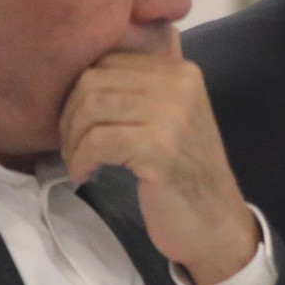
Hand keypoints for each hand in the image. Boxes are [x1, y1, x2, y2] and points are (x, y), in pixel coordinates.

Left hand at [60, 47, 263, 284]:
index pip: (108, 60)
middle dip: (69, 115)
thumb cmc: (185, 174)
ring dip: (72, 140)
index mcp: (181, 72)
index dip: (80, 91)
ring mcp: (171, 116)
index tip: (78, 123)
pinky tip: (83, 174)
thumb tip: (80, 76)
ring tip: (77, 161)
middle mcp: (179, 85)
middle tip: (71, 145)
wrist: (216, 223)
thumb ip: (139, 90)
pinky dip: (80, 159)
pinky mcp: (158, 149)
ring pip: (91, 108)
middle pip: (94, 81)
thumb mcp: (171, 119)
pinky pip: (97, 141)